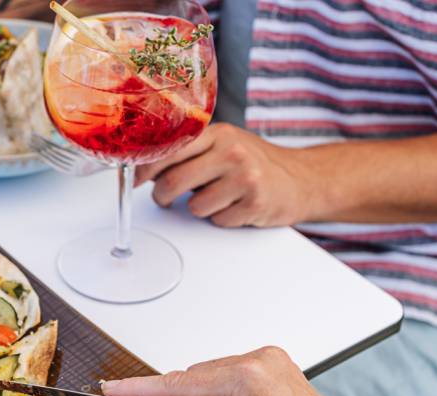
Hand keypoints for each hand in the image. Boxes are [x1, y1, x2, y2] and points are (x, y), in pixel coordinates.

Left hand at [135, 123, 324, 227]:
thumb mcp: (225, 144)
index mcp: (219, 134)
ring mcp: (245, 178)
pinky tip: (234, 206)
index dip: (145, 168)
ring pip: (193, 207)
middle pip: (173, 182)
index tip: (135, 179)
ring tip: (216, 198)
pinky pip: (216, 221)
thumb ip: (191, 151)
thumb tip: (147, 167)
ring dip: (198, 209)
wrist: (301, 180)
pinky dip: (220, 219)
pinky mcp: (254, 203)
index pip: (169, 150)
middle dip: (162, 196)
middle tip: (165, 198)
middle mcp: (232, 152)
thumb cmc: (254, 163)